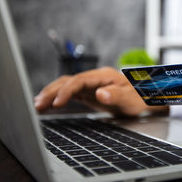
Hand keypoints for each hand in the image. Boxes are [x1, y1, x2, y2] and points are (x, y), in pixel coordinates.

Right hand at [34, 67, 167, 115]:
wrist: (144, 99)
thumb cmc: (139, 98)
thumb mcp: (131, 99)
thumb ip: (116, 95)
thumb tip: (100, 93)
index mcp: (104, 76)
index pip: (80, 80)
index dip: (66, 90)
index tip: (56, 103)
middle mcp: (95, 78)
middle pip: (69, 81)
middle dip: (52, 92)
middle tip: (38, 105)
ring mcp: (91, 85)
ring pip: (66, 85)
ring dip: (51, 94)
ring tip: (37, 105)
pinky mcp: (89, 93)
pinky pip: (70, 93)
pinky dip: (57, 97)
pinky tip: (48, 104)